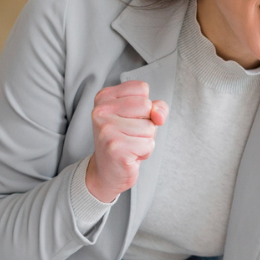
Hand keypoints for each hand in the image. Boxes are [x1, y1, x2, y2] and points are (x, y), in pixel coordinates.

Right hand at [86, 80, 167, 201]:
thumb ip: (157, 107)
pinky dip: (145, 152)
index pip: (142, 88)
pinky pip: (148, 144)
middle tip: (130, 134)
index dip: (144, 106)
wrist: (107, 171)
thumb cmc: (126, 139)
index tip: (129, 119)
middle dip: (147, 123)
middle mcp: (101, 111)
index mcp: (104, 97)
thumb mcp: (142, 117)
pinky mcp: (115, 148)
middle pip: (147, 106)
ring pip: (150, 127)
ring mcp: (106, 129)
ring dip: (146, 139)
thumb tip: (158, 115)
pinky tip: (130, 155)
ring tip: (130, 145)